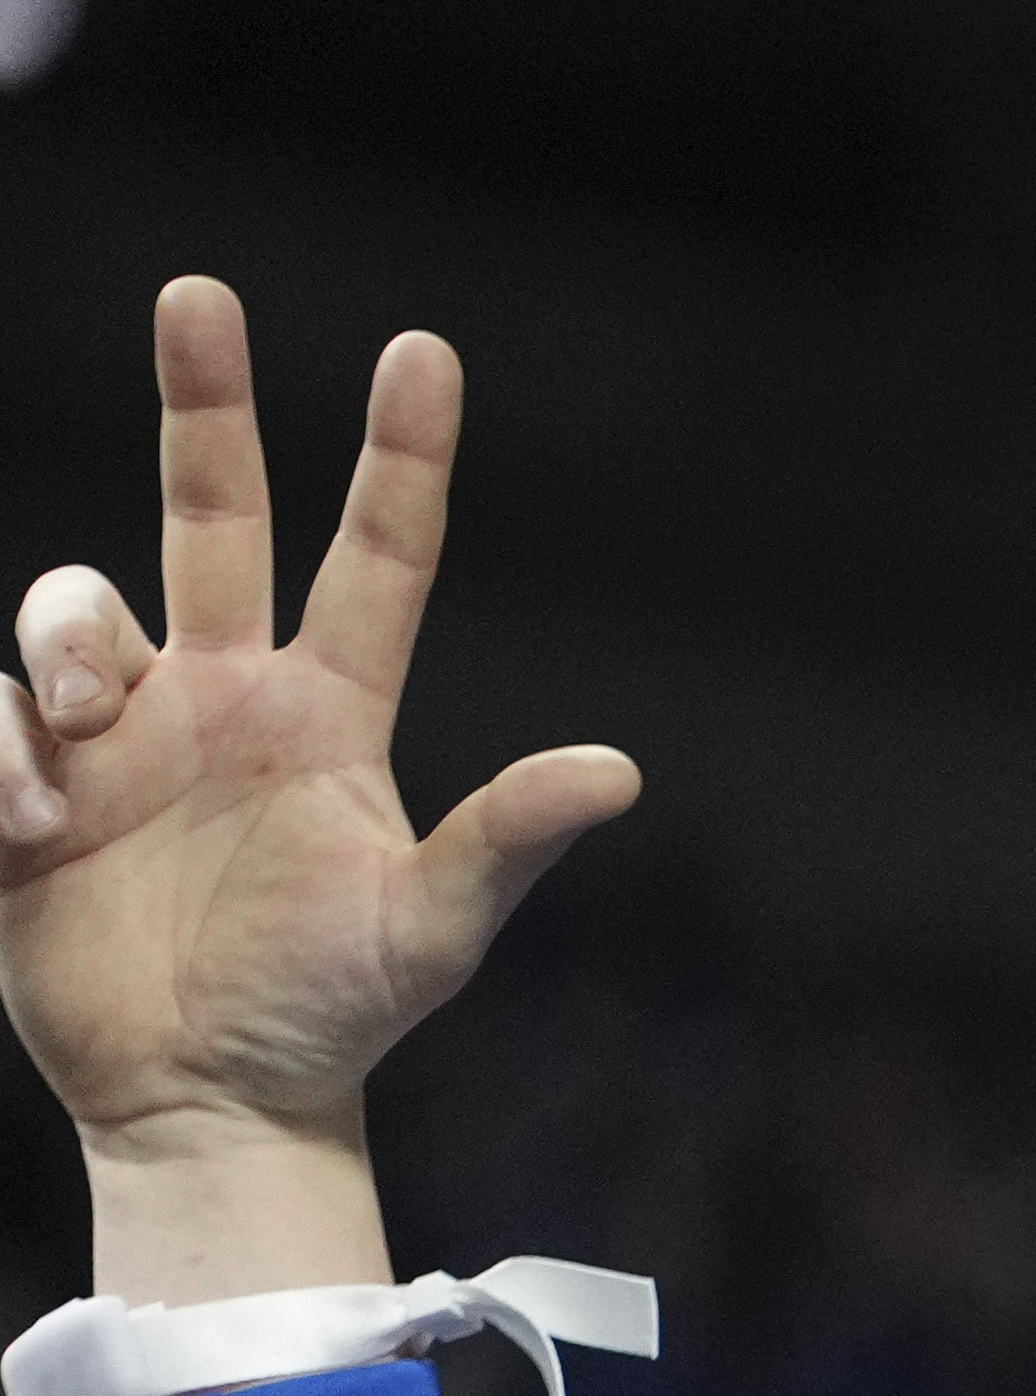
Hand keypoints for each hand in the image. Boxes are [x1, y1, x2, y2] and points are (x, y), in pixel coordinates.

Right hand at [0, 284, 639, 1302]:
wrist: (210, 1101)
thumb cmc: (331, 1020)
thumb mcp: (427, 933)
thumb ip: (505, 843)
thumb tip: (617, 772)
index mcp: (328, 713)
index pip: (377, 558)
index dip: (398, 457)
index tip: (421, 351)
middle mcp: (224, 694)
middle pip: (212, 513)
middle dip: (206, 402)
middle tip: (203, 294)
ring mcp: (119, 732)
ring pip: (71, 605)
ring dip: (62, 648)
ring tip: (70, 762)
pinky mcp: (26, 782)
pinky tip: (23, 829)